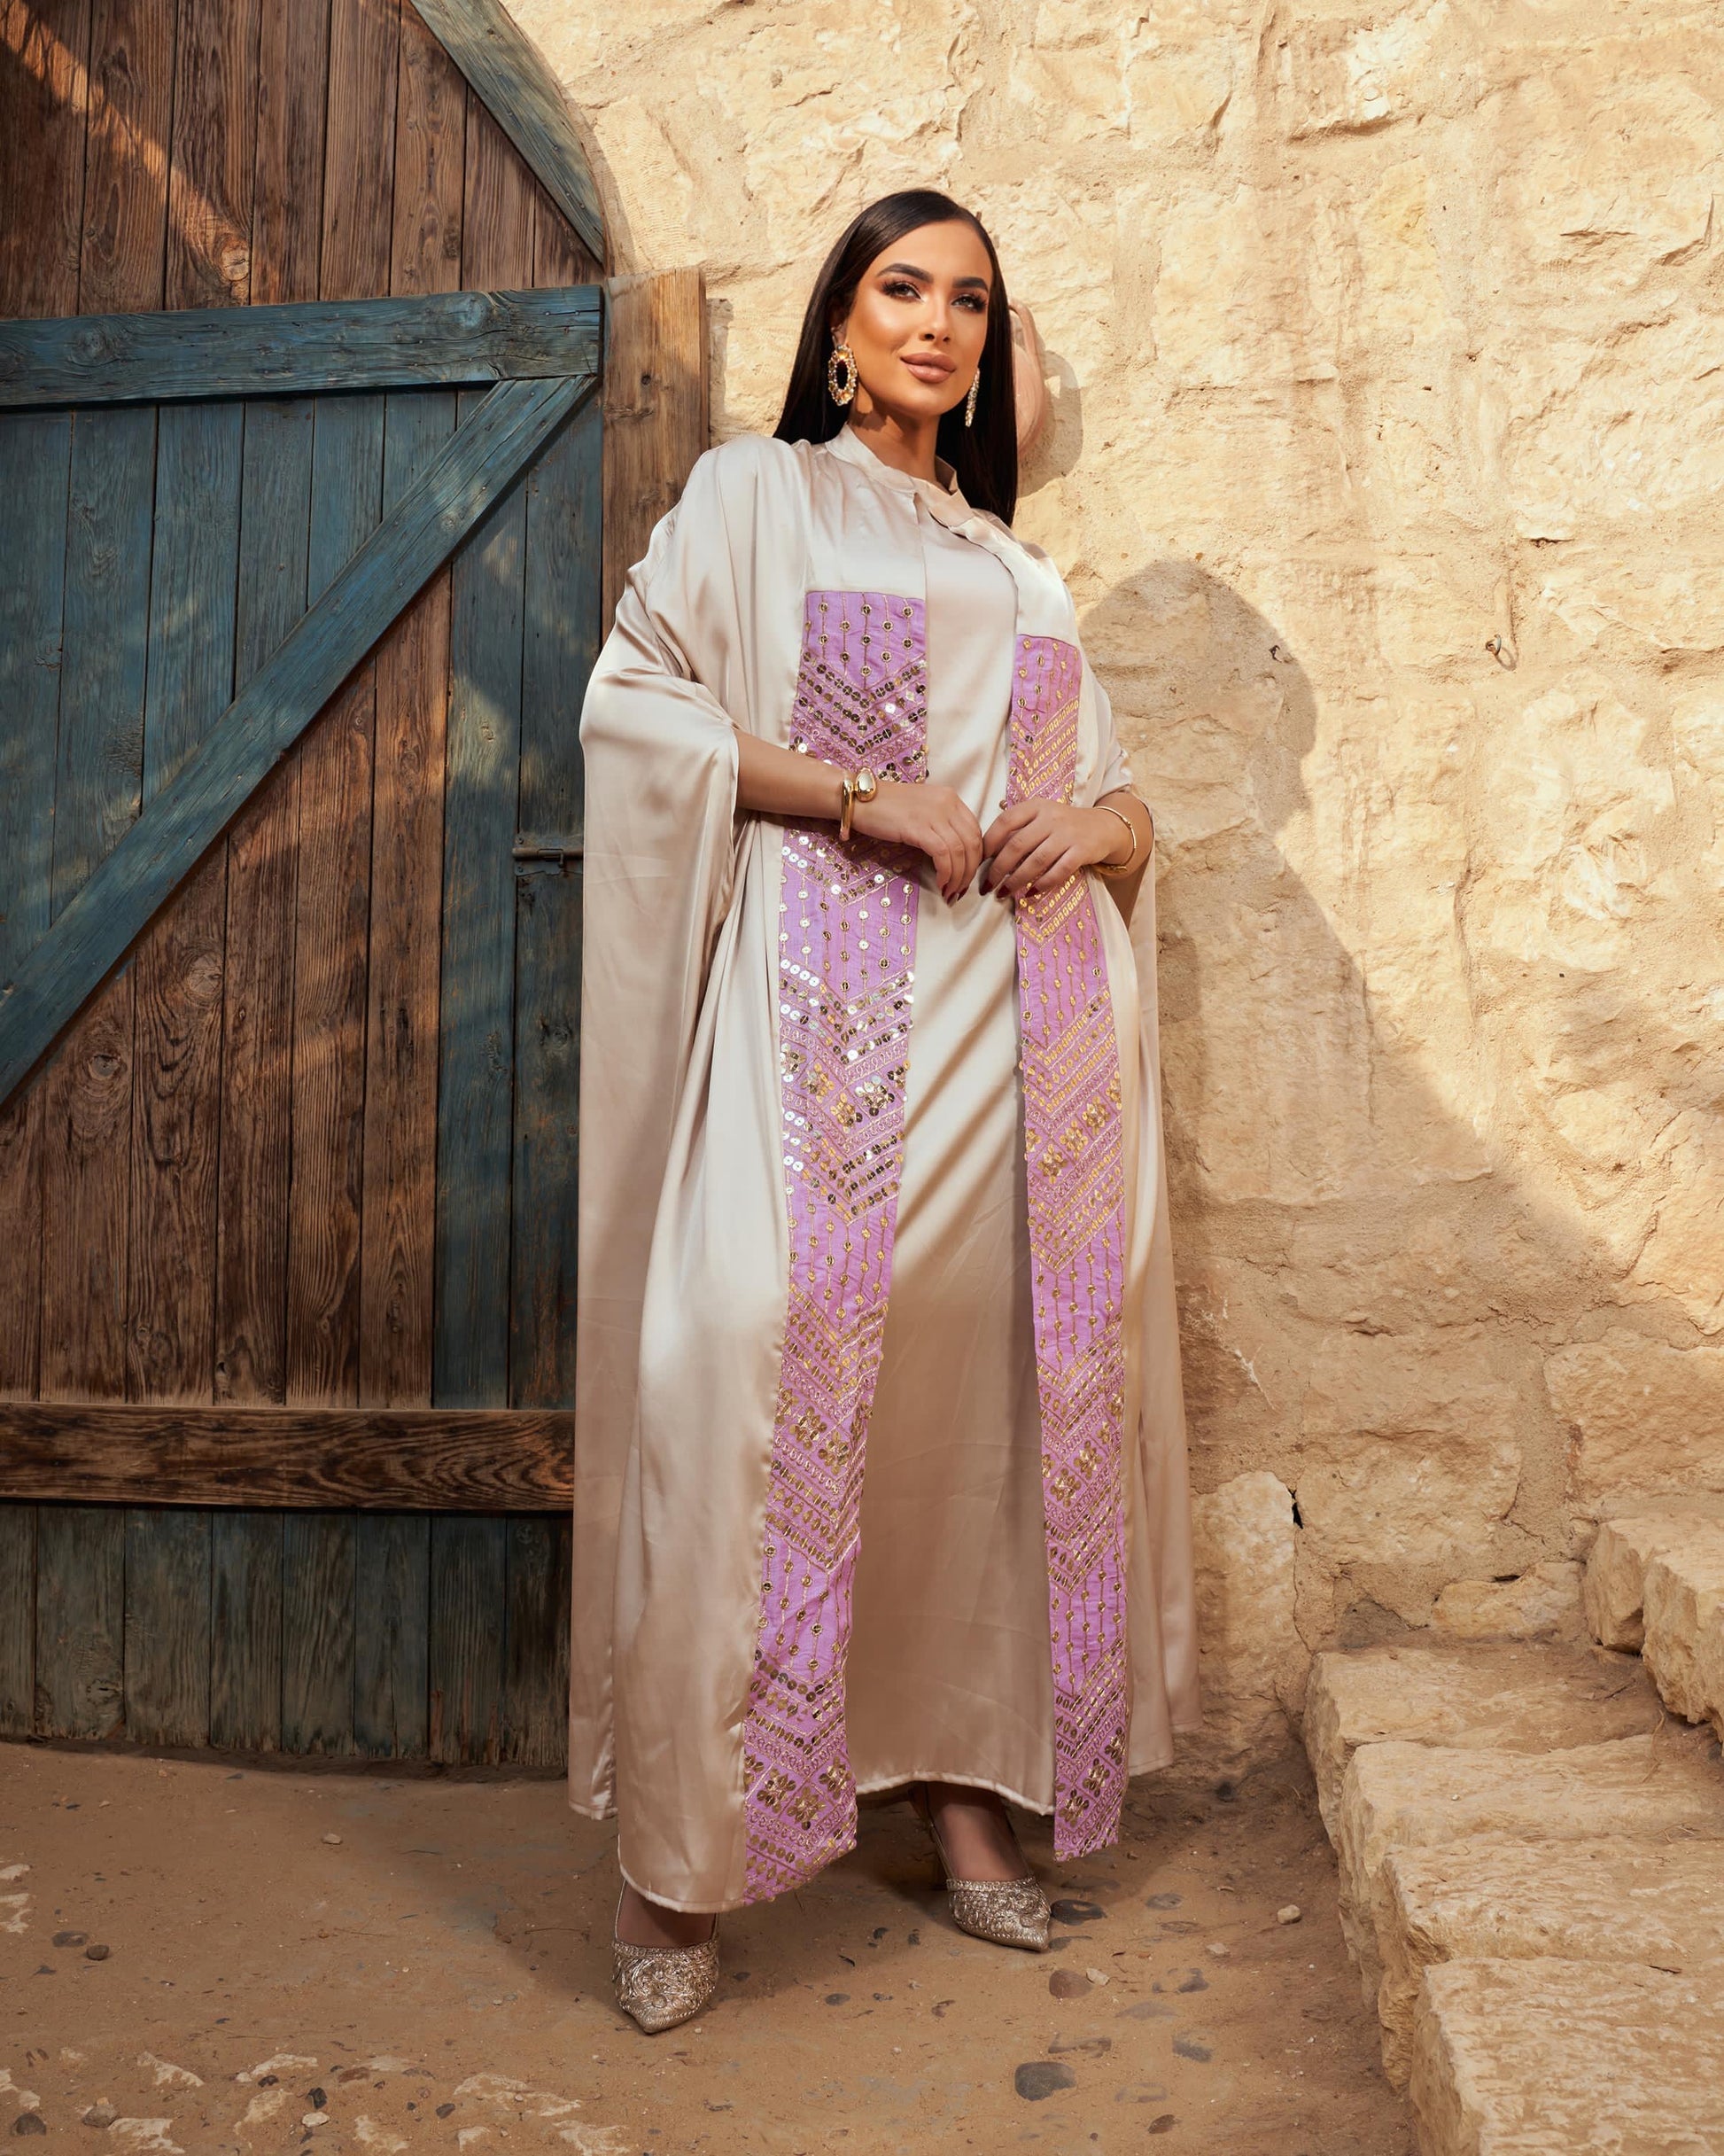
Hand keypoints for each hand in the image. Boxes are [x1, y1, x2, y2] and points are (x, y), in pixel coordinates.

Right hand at [851, 779, 983, 901]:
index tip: (967, 875)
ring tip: (950, 892)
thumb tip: (954, 855)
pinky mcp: (918, 827)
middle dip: (969, 872)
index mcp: (950, 798)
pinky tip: (940, 883)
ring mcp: (933, 814)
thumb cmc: (887, 807)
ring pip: (959, 851)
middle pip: (972, 843)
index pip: (975, 831)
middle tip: (961, 890)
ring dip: (958, 877)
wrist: (859, 799)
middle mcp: (947, 803)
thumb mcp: (922, 810)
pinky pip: (942, 854)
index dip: (976, 857)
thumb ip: (941, 824)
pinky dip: (945, 872)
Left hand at [981, 798, 1128, 899]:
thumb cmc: (1063, 825)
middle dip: (998, 869)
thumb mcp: (1041, 816)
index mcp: (1035, 806)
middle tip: (987, 885)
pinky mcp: (1081, 851)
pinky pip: (1058, 872)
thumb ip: (1018, 828)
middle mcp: (1050, 817)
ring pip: (1035, 861)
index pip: (1005, 822)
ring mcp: (1067, 834)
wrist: (1103, 827)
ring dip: (1016, 880)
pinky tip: (1030, 893)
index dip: (988, 842)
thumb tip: (987, 854)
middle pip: (1017, 845)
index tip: (979, 861)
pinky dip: (1042, 884)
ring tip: (1003, 893)